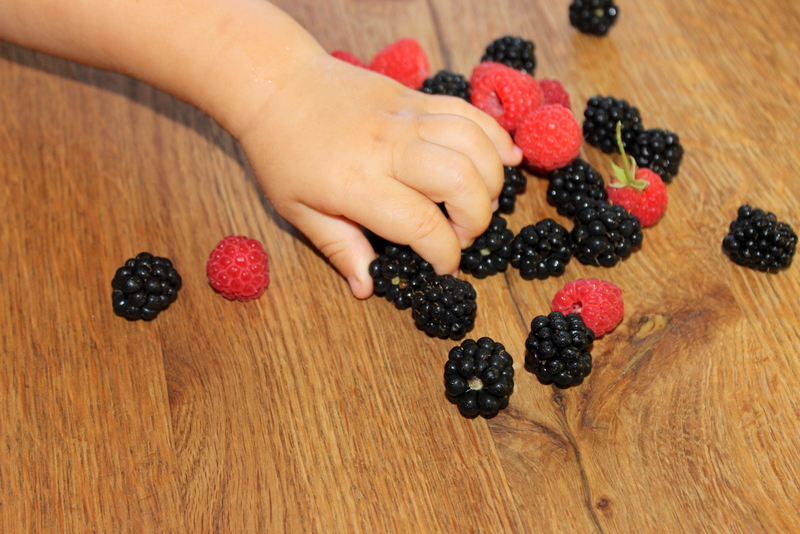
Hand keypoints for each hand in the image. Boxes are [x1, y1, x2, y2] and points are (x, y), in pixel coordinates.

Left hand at [238, 53, 521, 297]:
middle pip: (460, 182)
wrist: (277, 84)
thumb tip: (368, 287)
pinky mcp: (415, 95)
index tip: (443, 267)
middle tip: (460, 232)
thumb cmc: (283, 153)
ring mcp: (406, 115)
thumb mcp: (298, 211)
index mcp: (357, 184)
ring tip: (481, 201)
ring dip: (490, 179)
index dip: (445, 254)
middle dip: (476, 219)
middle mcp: (389, 147)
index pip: (422, 224)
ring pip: (473, 142)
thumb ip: (340, 249)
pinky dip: (494, 136)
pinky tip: (505, 159)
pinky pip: (468, 112)